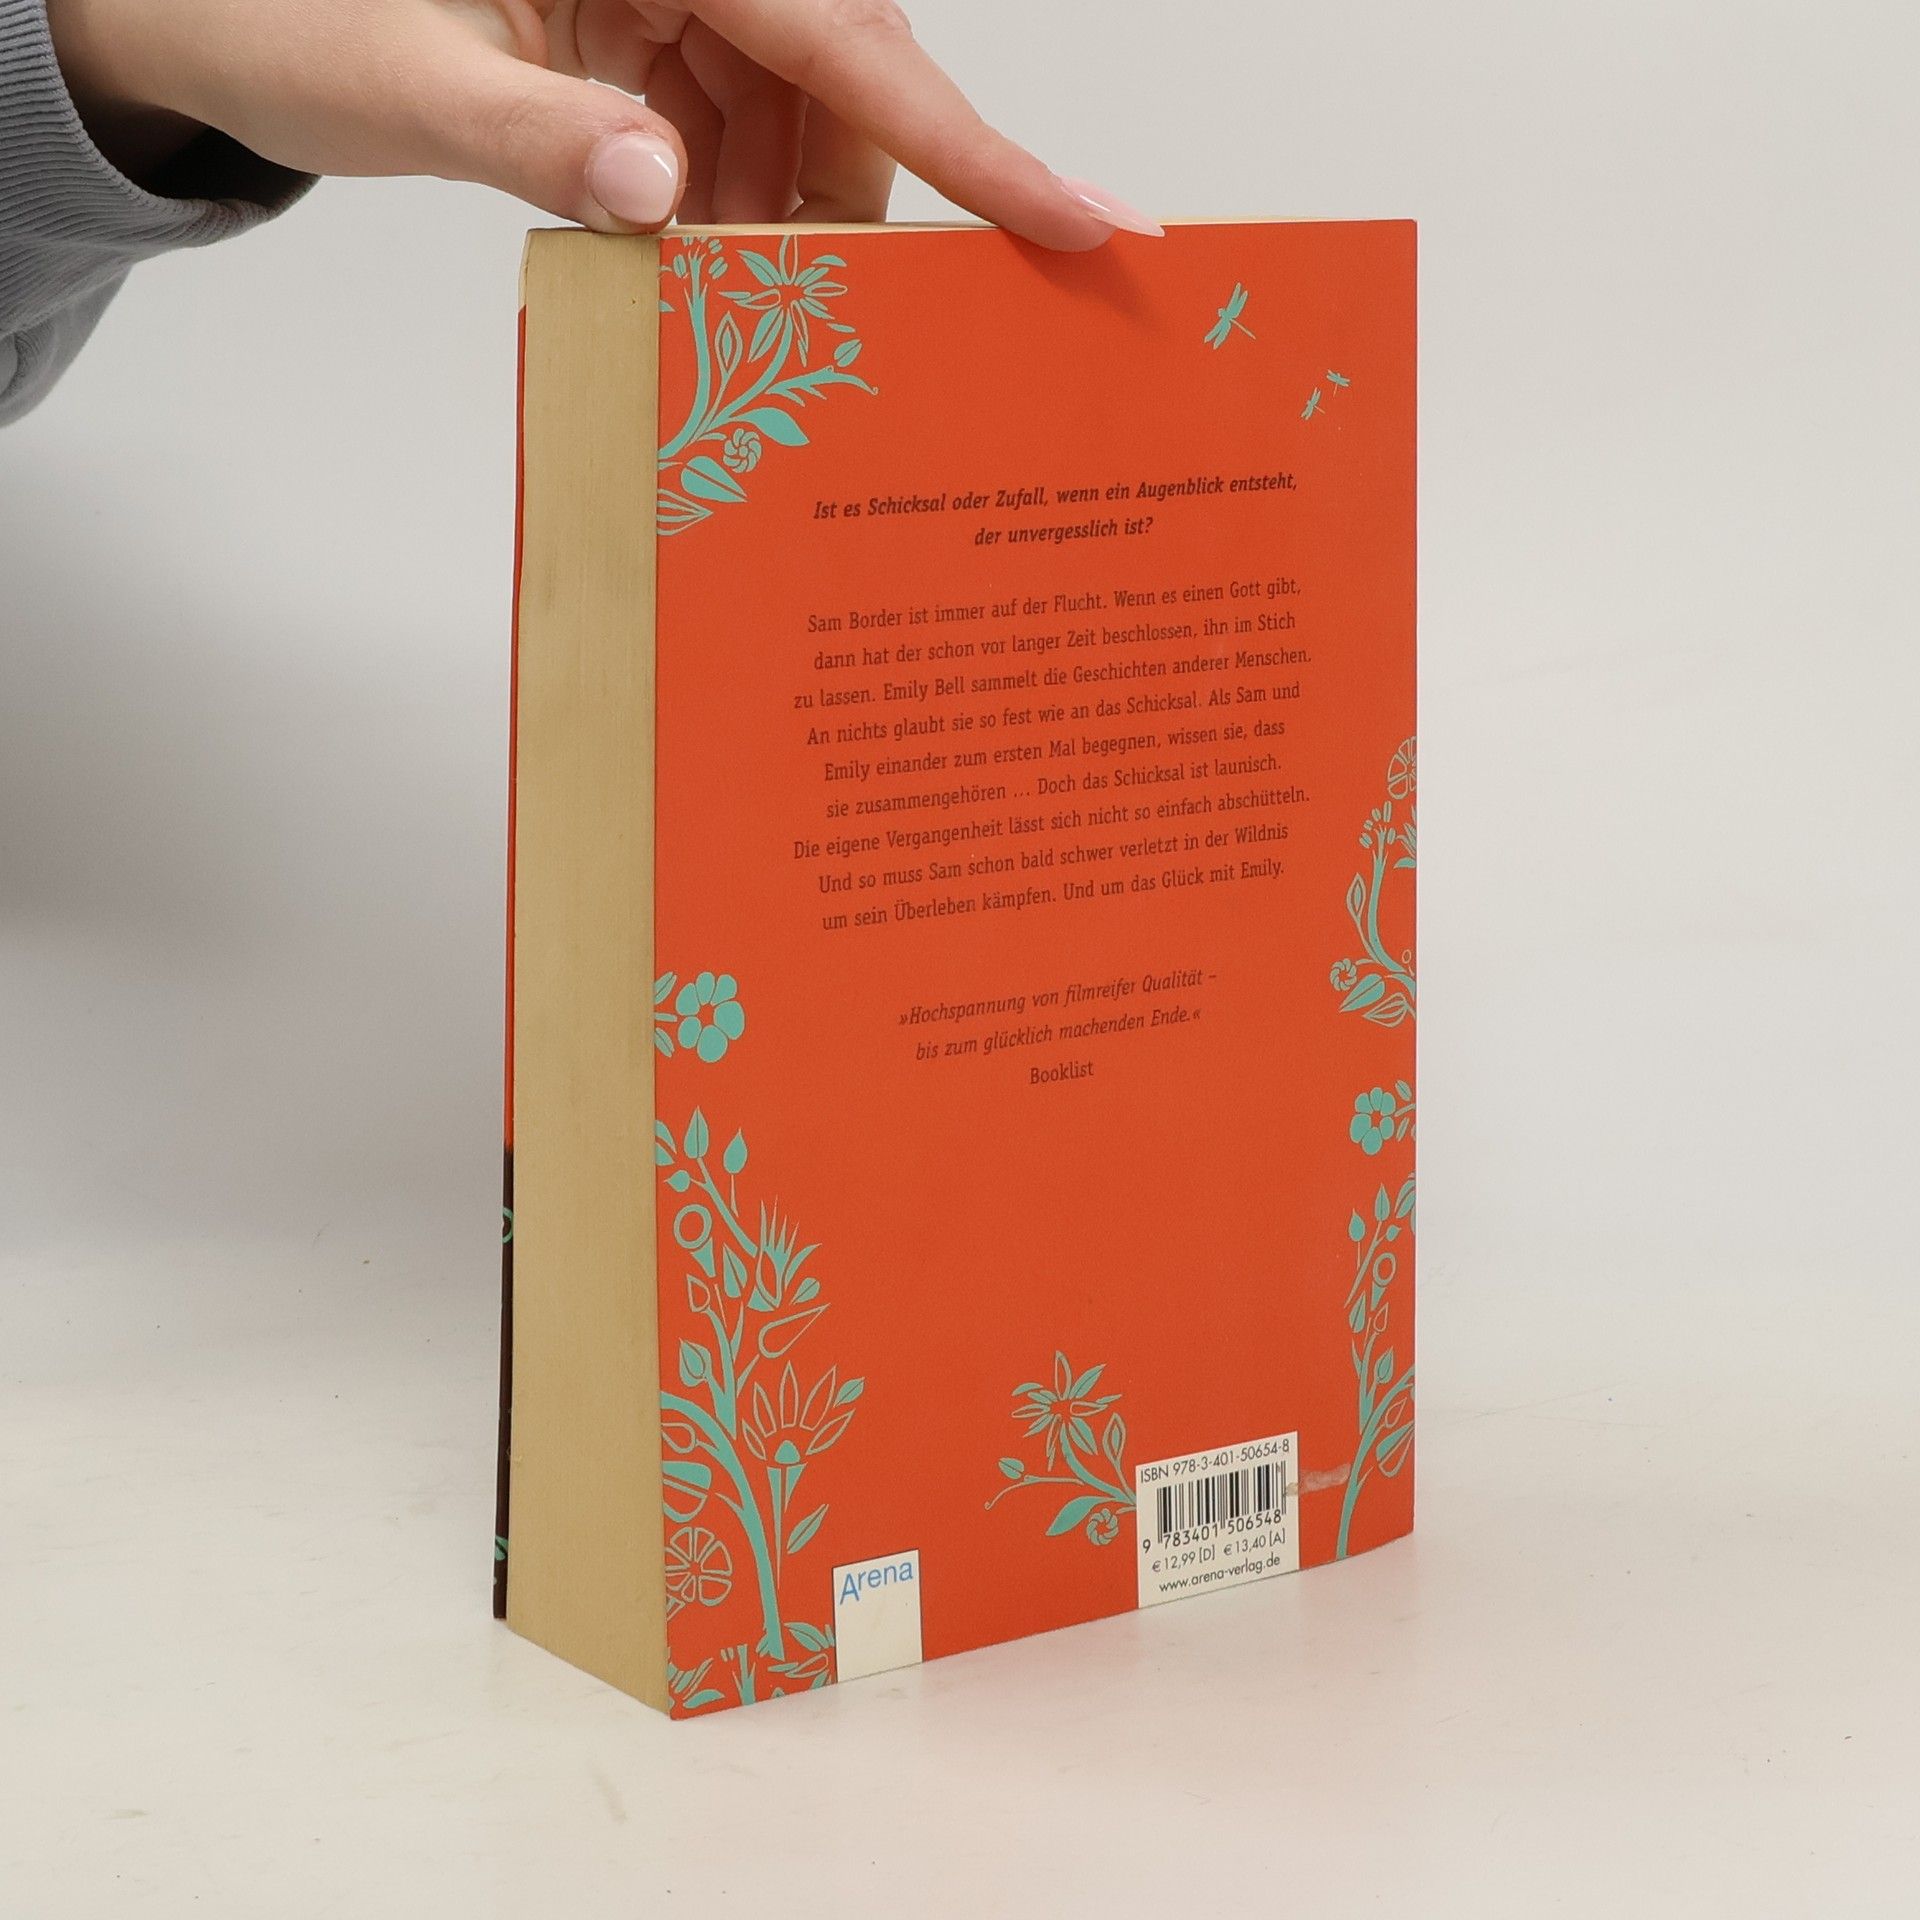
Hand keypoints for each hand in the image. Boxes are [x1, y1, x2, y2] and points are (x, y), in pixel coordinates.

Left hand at [46, 0, 1159, 248]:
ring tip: (743, 311)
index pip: (846, 39)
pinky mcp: (642, 36)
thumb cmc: (281, 9)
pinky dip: (729, 213)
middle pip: (841, 80)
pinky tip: (695, 269)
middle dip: (853, 209)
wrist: (211, 5)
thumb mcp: (399, 78)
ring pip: (795, 118)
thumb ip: (534, 134)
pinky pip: (734, 129)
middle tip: (879, 325)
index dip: (970, 139)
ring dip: (783, 227)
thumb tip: (662, 195)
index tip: (1079, 218)